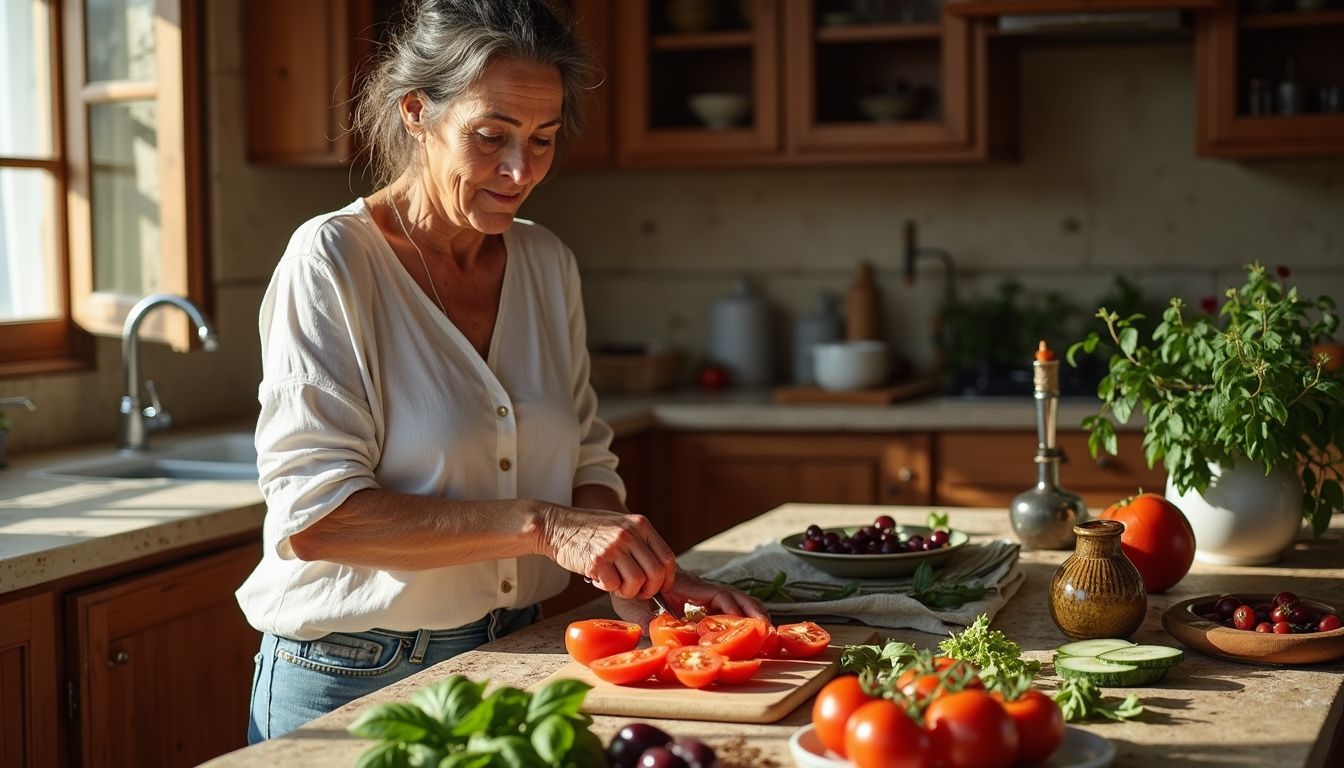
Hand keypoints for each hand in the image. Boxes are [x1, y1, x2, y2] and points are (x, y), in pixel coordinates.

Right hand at [539, 505, 676, 599]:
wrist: (556, 525)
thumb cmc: (589, 530)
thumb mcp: (621, 525)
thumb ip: (639, 543)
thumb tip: (658, 575)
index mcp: (640, 525)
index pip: (667, 557)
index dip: (667, 579)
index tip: (662, 588)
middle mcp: (630, 534)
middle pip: (656, 573)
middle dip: (650, 590)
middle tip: (637, 592)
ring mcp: (613, 547)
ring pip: (636, 583)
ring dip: (627, 591)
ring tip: (614, 583)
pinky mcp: (597, 561)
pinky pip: (613, 586)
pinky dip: (607, 588)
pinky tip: (598, 578)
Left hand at [612, 571, 769, 631]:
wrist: (628, 571)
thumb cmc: (630, 589)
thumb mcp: (633, 604)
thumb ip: (645, 619)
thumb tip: (657, 637)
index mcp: (688, 587)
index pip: (720, 596)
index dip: (736, 611)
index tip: (748, 626)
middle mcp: (700, 588)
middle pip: (735, 596)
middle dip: (753, 612)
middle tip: (768, 631)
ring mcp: (702, 593)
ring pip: (734, 600)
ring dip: (750, 613)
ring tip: (765, 631)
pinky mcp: (701, 600)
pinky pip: (725, 606)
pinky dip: (739, 616)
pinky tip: (746, 631)